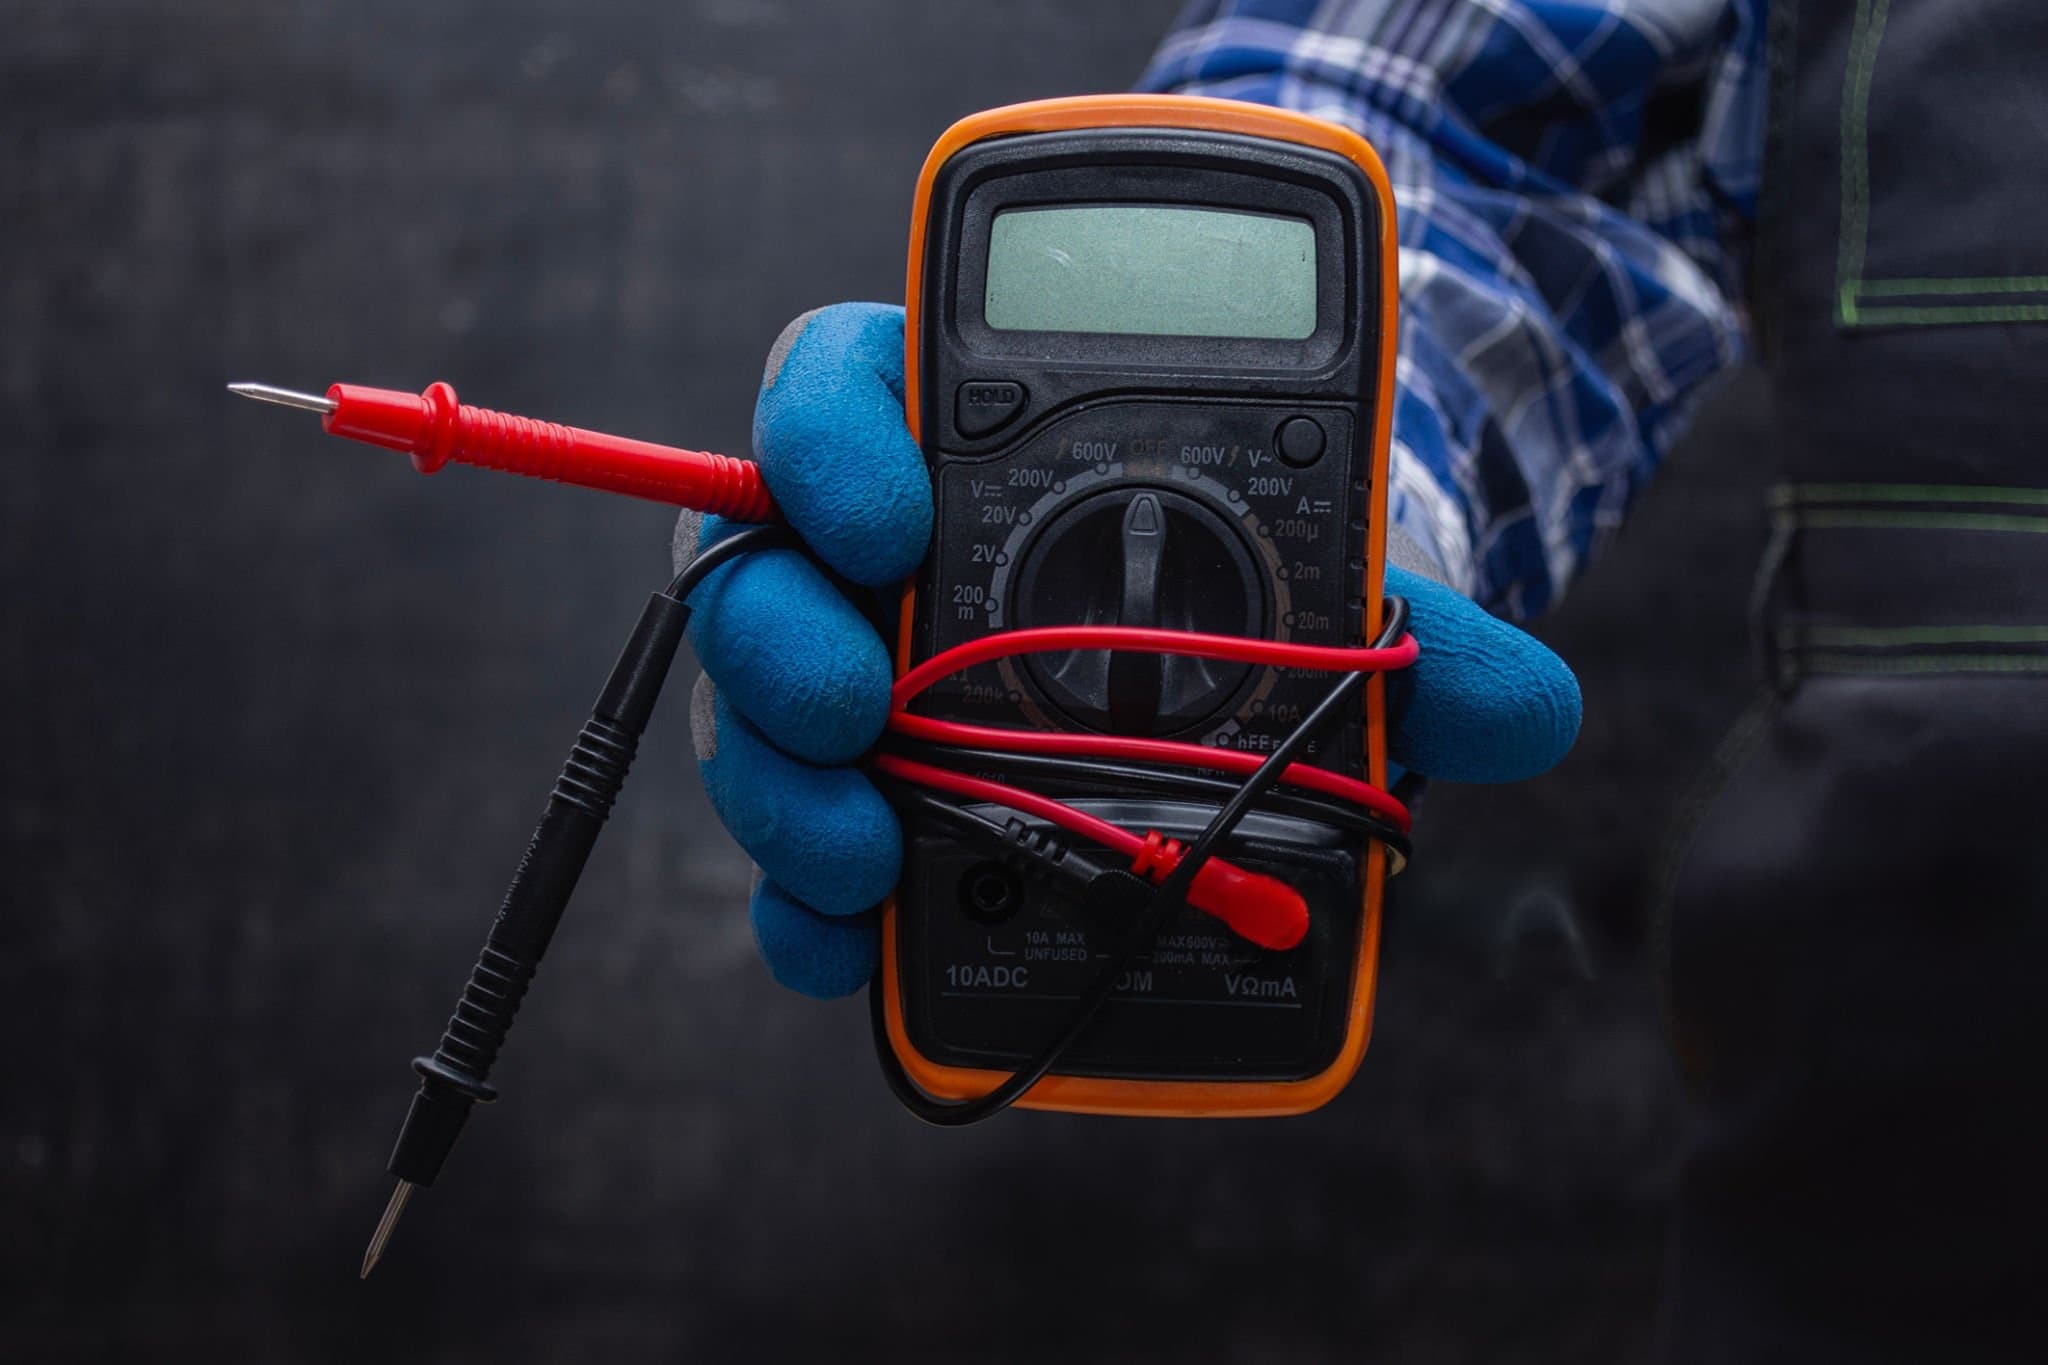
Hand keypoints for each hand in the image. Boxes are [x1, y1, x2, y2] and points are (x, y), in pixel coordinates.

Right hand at [677, 303, 1580, 998]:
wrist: (1230, 697)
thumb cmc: (1246, 598)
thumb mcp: (1323, 591)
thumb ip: (1409, 633)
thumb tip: (1526, 706)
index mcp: (958, 442)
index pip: (844, 393)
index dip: (827, 439)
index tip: (885, 513)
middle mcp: (878, 566)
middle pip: (765, 571)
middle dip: (785, 641)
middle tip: (856, 704)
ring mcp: (858, 691)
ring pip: (762, 722)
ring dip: (788, 793)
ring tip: (863, 857)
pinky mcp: (863, 811)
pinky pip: (802, 856)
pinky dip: (811, 910)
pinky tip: (853, 948)